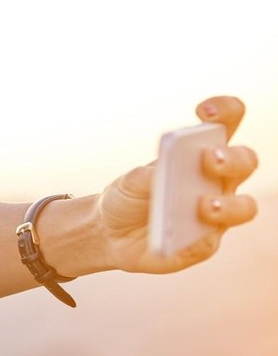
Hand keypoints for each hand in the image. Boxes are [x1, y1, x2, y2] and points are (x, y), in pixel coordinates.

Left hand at [97, 96, 257, 273]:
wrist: (110, 233)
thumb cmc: (129, 196)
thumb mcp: (131, 180)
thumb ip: (149, 175)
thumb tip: (166, 175)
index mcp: (204, 153)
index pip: (227, 124)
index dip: (226, 111)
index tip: (205, 111)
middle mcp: (219, 181)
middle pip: (244, 162)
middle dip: (230, 159)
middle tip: (209, 158)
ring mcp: (217, 215)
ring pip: (243, 207)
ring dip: (227, 205)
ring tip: (204, 205)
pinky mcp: (204, 245)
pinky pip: (209, 243)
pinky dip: (196, 240)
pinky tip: (182, 238)